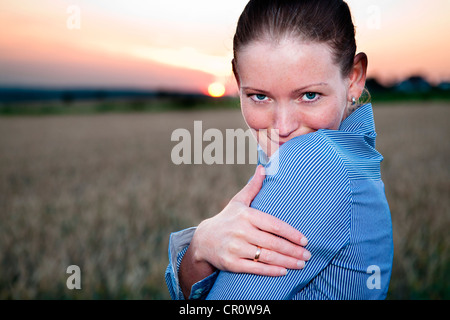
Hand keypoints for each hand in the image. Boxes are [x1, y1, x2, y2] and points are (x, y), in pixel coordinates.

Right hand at [190, 165, 309, 275]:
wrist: (203, 240)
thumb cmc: (227, 219)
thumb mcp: (238, 202)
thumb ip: (253, 187)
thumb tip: (263, 167)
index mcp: (246, 215)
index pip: (273, 224)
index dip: (291, 233)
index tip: (305, 240)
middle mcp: (240, 231)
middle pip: (272, 242)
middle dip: (293, 250)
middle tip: (308, 255)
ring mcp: (235, 248)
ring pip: (266, 257)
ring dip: (286, 262)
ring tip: (301, 264)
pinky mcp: (231, 263)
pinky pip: (254, 269)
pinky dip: (270, 271)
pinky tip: (284, 271)